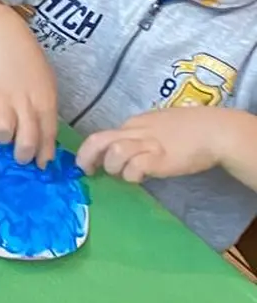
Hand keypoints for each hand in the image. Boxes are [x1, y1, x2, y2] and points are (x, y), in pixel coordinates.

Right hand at [0, 27, 60, 165]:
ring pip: (2, 132)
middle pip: (26, 139)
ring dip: (1, 138)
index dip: (44, 153)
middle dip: (23, 155)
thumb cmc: (30, 67)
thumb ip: (45, 112)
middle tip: (19, 158)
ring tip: (1, 134)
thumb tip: (44, 140)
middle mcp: (26, 103)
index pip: (48, 133)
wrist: (6, 43)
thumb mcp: (46, 87)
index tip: (41, 165)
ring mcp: (4, 100)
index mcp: (45, 101)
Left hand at [78, 106, 234, 184]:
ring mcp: (148, 144)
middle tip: (88, 172)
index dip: (90, 152)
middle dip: (86, 158)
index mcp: (134, 124)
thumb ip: (139, 138)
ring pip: (114, 152)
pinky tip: (142, 177)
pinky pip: (134, 167)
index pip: (101, 135)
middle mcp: (136, 131)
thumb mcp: (157, 127)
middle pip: (98, 141)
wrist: (216, 131)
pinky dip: (132, 175)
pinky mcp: (160, 158)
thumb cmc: (189, 130)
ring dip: (113, 167)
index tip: (90, 165)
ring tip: (126, 173)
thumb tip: (122, 153)